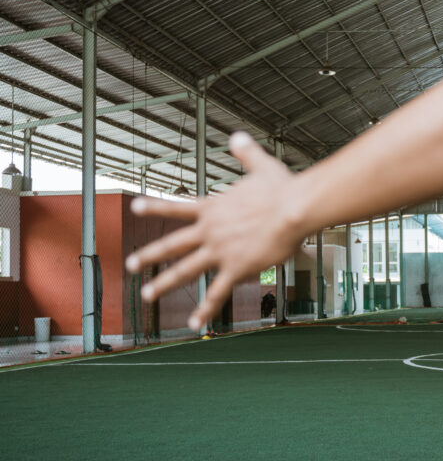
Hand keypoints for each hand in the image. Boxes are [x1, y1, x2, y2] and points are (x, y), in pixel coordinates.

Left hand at [125, 132, 308, 329]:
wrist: (293, 210)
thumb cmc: (283, 188)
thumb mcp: (262, 165)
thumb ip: (246, 153)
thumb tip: (238, 137)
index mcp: (213, 208)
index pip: (177, 207)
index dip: (155, 207)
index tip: (135, 207)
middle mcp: (210, 231)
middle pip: (171, 245)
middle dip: (149, 255)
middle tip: (131, 264)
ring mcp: (219, 252)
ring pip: (185, 271)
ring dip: (164, 284)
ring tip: (147, 295)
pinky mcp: (235, 269)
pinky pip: (216, 293)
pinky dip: (204, 309)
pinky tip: (193, 323)